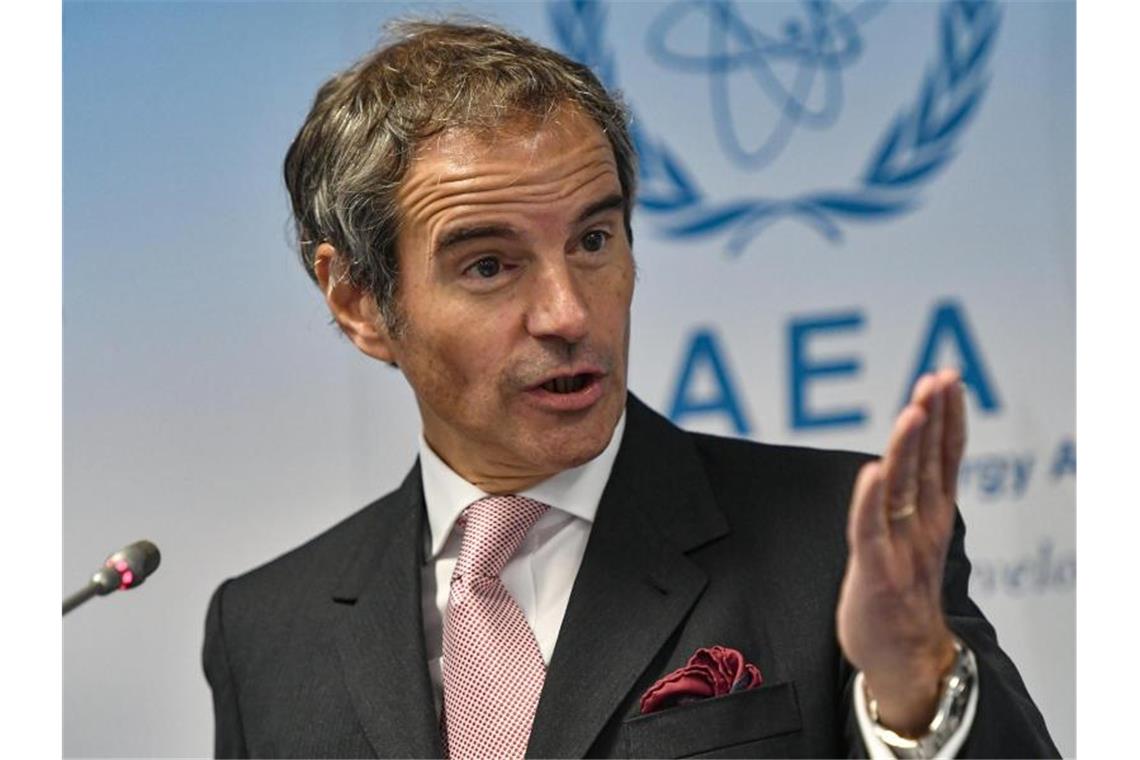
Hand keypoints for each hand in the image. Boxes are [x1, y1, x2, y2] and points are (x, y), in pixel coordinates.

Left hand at [836, 369, 965, 735]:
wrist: (906, 661)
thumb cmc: (903, 594)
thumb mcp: (917, 538)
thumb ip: (913, 497)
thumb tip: (906, 453)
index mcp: (933, 516)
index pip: (943, 457)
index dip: (947, 417)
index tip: (947, 379)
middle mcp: (923, 526)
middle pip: (928, 463)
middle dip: (932, 418)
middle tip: (938, 378)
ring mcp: (901, 548)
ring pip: (903, 488)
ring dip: (907, 448)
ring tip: (913, 411)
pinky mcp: (876, 572)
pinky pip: (869, 530)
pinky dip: (870, 500)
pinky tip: (872, 472)